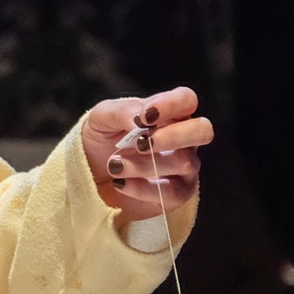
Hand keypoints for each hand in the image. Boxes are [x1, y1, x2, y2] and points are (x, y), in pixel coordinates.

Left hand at [81, 86, 210, 221]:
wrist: (89, 174)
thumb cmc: (102, 139)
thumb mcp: (102, 118)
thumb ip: (121, 112)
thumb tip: (141, 119)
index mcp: (167, 114)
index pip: (186, 99)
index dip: (172, 104)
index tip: (145, 117)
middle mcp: (183, 138)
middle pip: (203, 130)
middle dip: (174, 136)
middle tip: (140, 143)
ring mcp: (184, 167)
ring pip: (183, 163)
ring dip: (144, 164)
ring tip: (113, 165)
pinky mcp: (177, 194)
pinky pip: (173, 192)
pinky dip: (142, 188)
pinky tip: (119, 183)